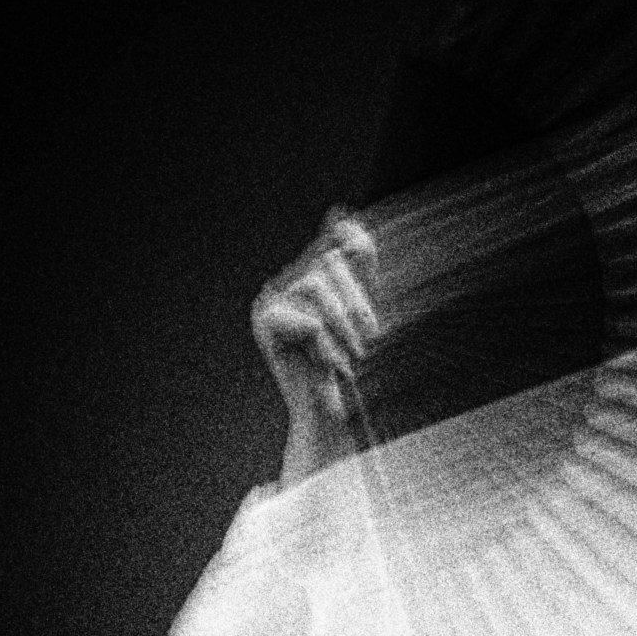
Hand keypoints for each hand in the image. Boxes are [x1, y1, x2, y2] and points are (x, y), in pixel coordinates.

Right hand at [253, 211, 383, 423]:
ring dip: (343, 327)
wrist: (332, 416)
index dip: (358, 248)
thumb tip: (347, 219)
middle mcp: (290, 280)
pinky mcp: (264, 320)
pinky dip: (324, 344)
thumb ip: (361, 269)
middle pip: (331, 260)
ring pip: (317, 285)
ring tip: (348, 359)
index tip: (372, 280)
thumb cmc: (354, 370)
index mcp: (315, 275)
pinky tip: (325, 364)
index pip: (342, 239)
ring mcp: (273, 298)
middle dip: (357, 304)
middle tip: (365, 346)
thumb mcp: (366, 315)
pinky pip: (307, 317)